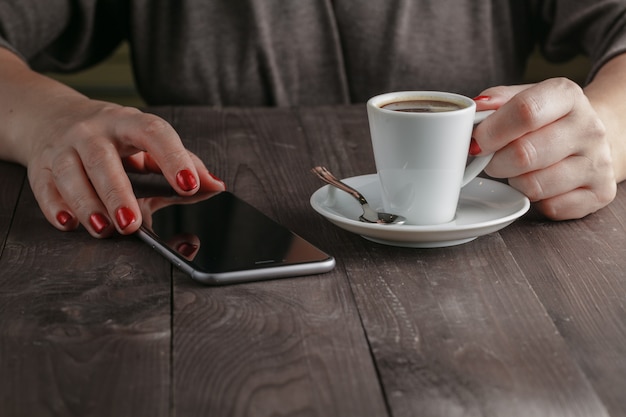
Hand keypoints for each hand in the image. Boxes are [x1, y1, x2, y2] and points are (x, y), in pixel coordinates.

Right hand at [25, 98, 224, 236]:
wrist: (51, 117)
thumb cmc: (112, 136)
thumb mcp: (147, 140)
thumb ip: (183, 162)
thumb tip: (216, 186)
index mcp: (128, 123)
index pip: (153, 133)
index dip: (173, 158)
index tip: (190, 185)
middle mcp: (92, 132)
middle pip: (102, 159)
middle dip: (117, 192)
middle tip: (133, 223)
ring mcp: (63, 148)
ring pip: (69, 173)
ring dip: (86, 204)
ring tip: (104, 229)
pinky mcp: (40, 167)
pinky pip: (44, 188)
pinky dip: (55, 207)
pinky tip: (68, 223)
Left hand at [472, 78, 615, 219]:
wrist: (588, 138)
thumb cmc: (546, 120)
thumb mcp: (523, 98)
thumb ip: (495, 103)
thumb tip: (472, 109)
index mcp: (567, 96)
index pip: (525, 111)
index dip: (492, 130)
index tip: (476, 141)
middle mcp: (589, 127)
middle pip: (524, 154)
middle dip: (496, 162)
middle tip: (492, 160)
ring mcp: (598, 162)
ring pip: (534, 186)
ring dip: (515, 182)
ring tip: (519, 171)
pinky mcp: (601, 192)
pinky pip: (551, 207)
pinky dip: (536, 202)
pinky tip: (540, 184)